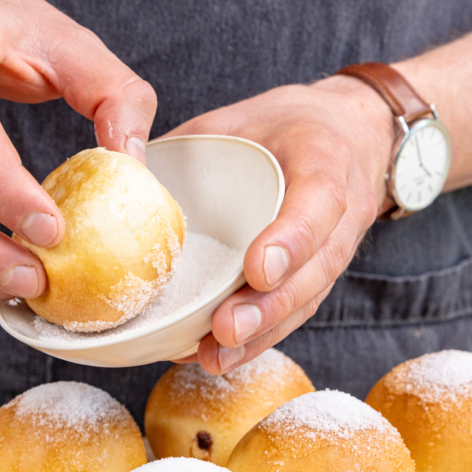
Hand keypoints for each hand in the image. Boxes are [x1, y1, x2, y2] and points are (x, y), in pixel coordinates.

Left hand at [166, 77, 394, 373]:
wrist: (349, 132)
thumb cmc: (287, 124)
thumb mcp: (241, 114)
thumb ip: (193, 142)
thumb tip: (123, 174)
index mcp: (324, 158)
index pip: (318, 202)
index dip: (292, 239)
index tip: (257, 269)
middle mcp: (343, 210)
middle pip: (315, 268)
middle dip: (270, 306)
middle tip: (225, 329)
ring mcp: (337, 246)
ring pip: (308, 298)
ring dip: (264, 333)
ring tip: (216, 356)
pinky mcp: (321, 270)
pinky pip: (298, 308)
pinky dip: (263, 336)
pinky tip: (221, 355)